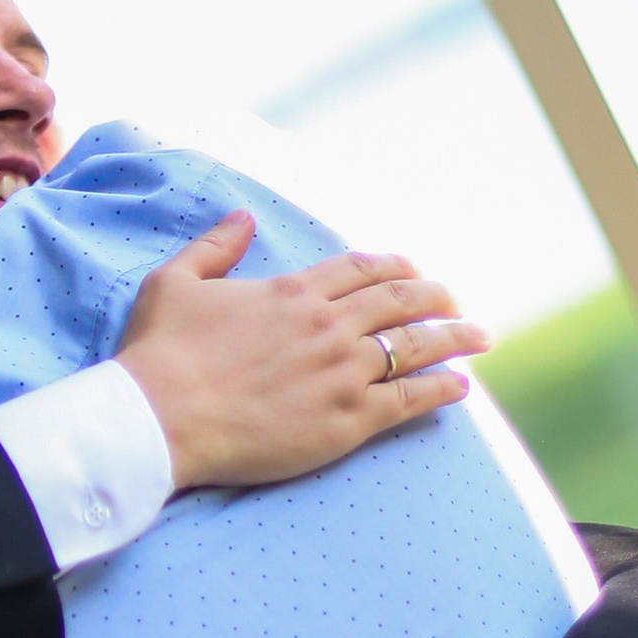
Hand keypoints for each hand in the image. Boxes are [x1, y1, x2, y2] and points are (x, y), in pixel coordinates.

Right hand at [116, 224, 485, 493]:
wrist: (158, 419)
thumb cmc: (158, 354)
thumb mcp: (173, 282)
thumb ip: (213, 246)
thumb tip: (242, 216)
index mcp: (292, 292)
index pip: (362, 269)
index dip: (395, 268)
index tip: (414, 272)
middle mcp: (327, 326)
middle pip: (400, 301)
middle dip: (437, 297)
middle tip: (456, 302)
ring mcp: (342, 373)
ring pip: (414, 346)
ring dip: (454, 337)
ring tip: (479, 337)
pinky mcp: (346, 420)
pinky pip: (408, 399)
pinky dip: (440, 389)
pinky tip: (460, 387)